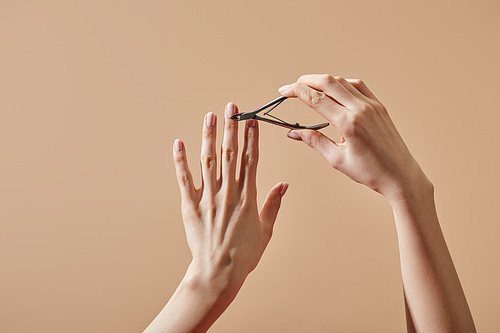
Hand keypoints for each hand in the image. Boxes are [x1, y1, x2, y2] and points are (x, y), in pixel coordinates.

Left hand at [144, 104, 287, 332]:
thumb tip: (284, 184)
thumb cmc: (245, 255)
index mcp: (248, 197)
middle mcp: (228, 192)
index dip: (251, 137)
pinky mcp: (190, 206)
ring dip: (209, 136)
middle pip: (230, 153)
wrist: (218, 273)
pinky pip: (184, 179)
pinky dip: (181, 161)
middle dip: (231, 128)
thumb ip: (273, 204)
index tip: (251, 120)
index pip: (251, 159)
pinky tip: (179, 143)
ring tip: (210, 115)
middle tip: (232, 107)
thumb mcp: (266, 230)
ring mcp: (208, 197)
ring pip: (208, 161)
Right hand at [279, 74, 429, 201]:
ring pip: (342, 81)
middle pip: (328, 82)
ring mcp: (372, 105)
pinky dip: (341, 84)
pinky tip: (334, 91)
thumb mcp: (337, 159)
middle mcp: (361, 109)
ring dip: (323, 81)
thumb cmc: (371, 171)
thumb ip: (314, 141)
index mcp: (349, 123)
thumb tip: (294, 133)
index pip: (316, 99)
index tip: (284, 91)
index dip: (296, 91)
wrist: (401, 175)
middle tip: (292, 87)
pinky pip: (358, 86)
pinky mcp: (379, 106)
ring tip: (310, 88)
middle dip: (306, 81)